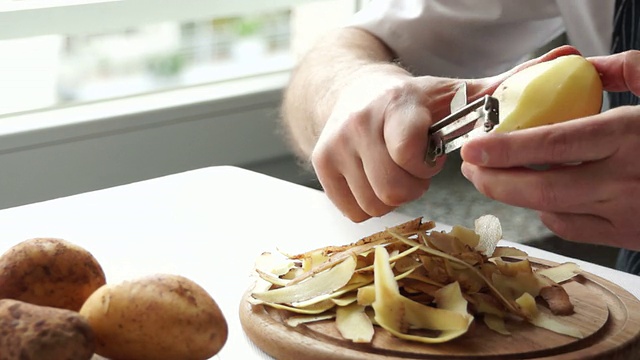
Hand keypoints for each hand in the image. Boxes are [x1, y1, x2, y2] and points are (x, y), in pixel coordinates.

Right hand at [312, 46, 578, 221]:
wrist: (351, 90)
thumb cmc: (411, 100)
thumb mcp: (451, 93)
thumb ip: (501, 90)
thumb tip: (567, 62)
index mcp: (396, 106)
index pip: (408, 154)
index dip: (425, 165)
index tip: (428, 155)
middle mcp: (358, 125)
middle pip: (392, 189)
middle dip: (411, 187)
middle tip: (414, 169)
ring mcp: (334, 146)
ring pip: (373, 204)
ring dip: (391, 196)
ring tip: (394, 170)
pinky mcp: (320, 164)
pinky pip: (352, 210)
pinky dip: (368, 203)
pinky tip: (374, 179)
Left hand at [460, 50, 639, 250]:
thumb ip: (626, 70)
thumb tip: (581, 65)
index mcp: (630, 135)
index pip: (554, 144)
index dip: (506, 148)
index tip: (472, 148)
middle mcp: (624, 179)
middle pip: (542, 188)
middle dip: (495, 182)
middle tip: (468, 169)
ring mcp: (626, 213)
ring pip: (552, 212)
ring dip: (513, 197)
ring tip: (489, 179)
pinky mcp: (627, 235)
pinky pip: (572, 228)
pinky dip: (546, 212)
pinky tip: (536, 195)